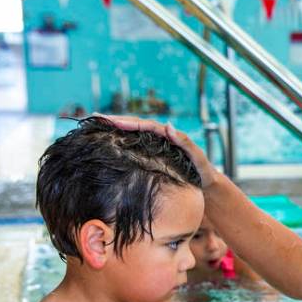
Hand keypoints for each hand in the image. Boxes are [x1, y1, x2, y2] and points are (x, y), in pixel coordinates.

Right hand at [103, 115, 218, 187]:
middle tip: (95, 117)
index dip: (128, 122)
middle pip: (135, 125)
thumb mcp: (197, 158)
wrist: (206, 184)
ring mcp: (156, 146)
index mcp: (169, 135)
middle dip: (115, 120)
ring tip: (97, 123)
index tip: (111, 121)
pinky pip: (135, 145)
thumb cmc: (203, 172)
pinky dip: (122, 140)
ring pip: (133, 134)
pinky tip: (108, 140)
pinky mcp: (153, 155)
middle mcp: (161, 137)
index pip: (145, 125)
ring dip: (115, 128)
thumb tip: (168, 124)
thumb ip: (186, 143)